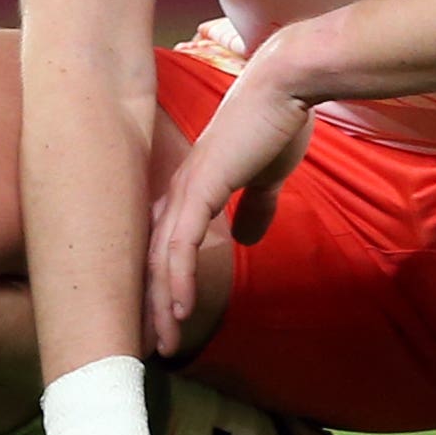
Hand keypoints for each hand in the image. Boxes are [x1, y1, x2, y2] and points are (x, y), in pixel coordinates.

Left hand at [146, 54, 314, 357]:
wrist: (285, 87)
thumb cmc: (278, 124)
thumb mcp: (267, 177)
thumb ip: (256, 206)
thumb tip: (247, 238)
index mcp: (192, 189)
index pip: (165, 247)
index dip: (160, 286)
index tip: (163, 322)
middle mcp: (178, 192)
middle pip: (151, 261)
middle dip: (150, 308)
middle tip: (151, 348)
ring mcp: (185, 190)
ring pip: (159, 260)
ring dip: (159, 306)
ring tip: (162, 344)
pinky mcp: (200, 188)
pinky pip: (179, 244)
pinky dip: (175, 279)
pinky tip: (178, 309)